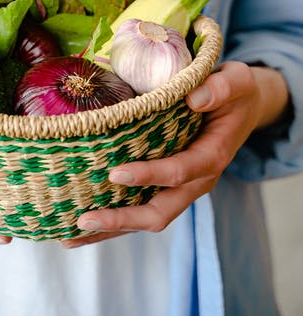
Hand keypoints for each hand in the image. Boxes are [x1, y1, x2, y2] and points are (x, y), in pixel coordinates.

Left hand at [63, 61, 288, 247]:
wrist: (243, 107)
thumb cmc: (235, 92)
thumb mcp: (236, 82)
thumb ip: (220, 88)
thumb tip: (194, 97)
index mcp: (212, 157)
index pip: (179, 172)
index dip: (149, 176)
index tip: (116, 174)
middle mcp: (197, 181)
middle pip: (159, 212)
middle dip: (121, 219)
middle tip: (84, 219)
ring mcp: (182, 188)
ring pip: (147, 218)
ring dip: (112, 228)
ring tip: (72, 234)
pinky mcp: (168, 186)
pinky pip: (142, 208)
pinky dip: (115, 218)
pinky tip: (85, 223)